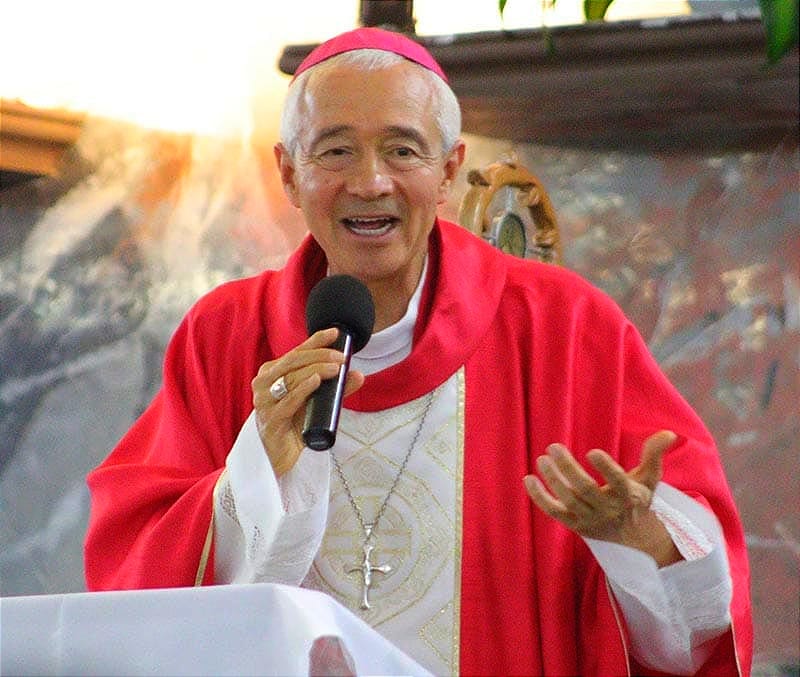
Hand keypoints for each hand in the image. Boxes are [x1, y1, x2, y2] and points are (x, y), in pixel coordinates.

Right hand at [252, 328, 364, 475]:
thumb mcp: (316, 403)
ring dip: (315, 370)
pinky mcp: (271, 420)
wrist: (278, 457)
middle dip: (319, 355)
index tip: (336, 333)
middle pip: (293, 362)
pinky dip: (303, 389)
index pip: (297, 351)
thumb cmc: (294, 424)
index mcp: (273, 373)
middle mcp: (265, 383)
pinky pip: (288, 401)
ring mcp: (265, 402)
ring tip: (335, 368)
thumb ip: (335, 390)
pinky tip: (316, 381)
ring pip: (291, 378)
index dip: (316, 340)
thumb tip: (358, 375)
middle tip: (342, 357)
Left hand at [524, 430, 681, 565]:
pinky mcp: (574, 525)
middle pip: (585, 490)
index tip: (592, 452)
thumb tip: (669, 433)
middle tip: (553, 446)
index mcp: (628, 496)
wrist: (631, 539)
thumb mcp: (650, 478)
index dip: (606, 469)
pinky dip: (539, 498)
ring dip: (553, 479)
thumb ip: (654, 455)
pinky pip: (554, 512)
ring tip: (542, 458)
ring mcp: (590, 520)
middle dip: (568, 469)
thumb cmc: (637, 499)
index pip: (618, 483)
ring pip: (568, 500)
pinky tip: (529, 479)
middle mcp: (608, 510)